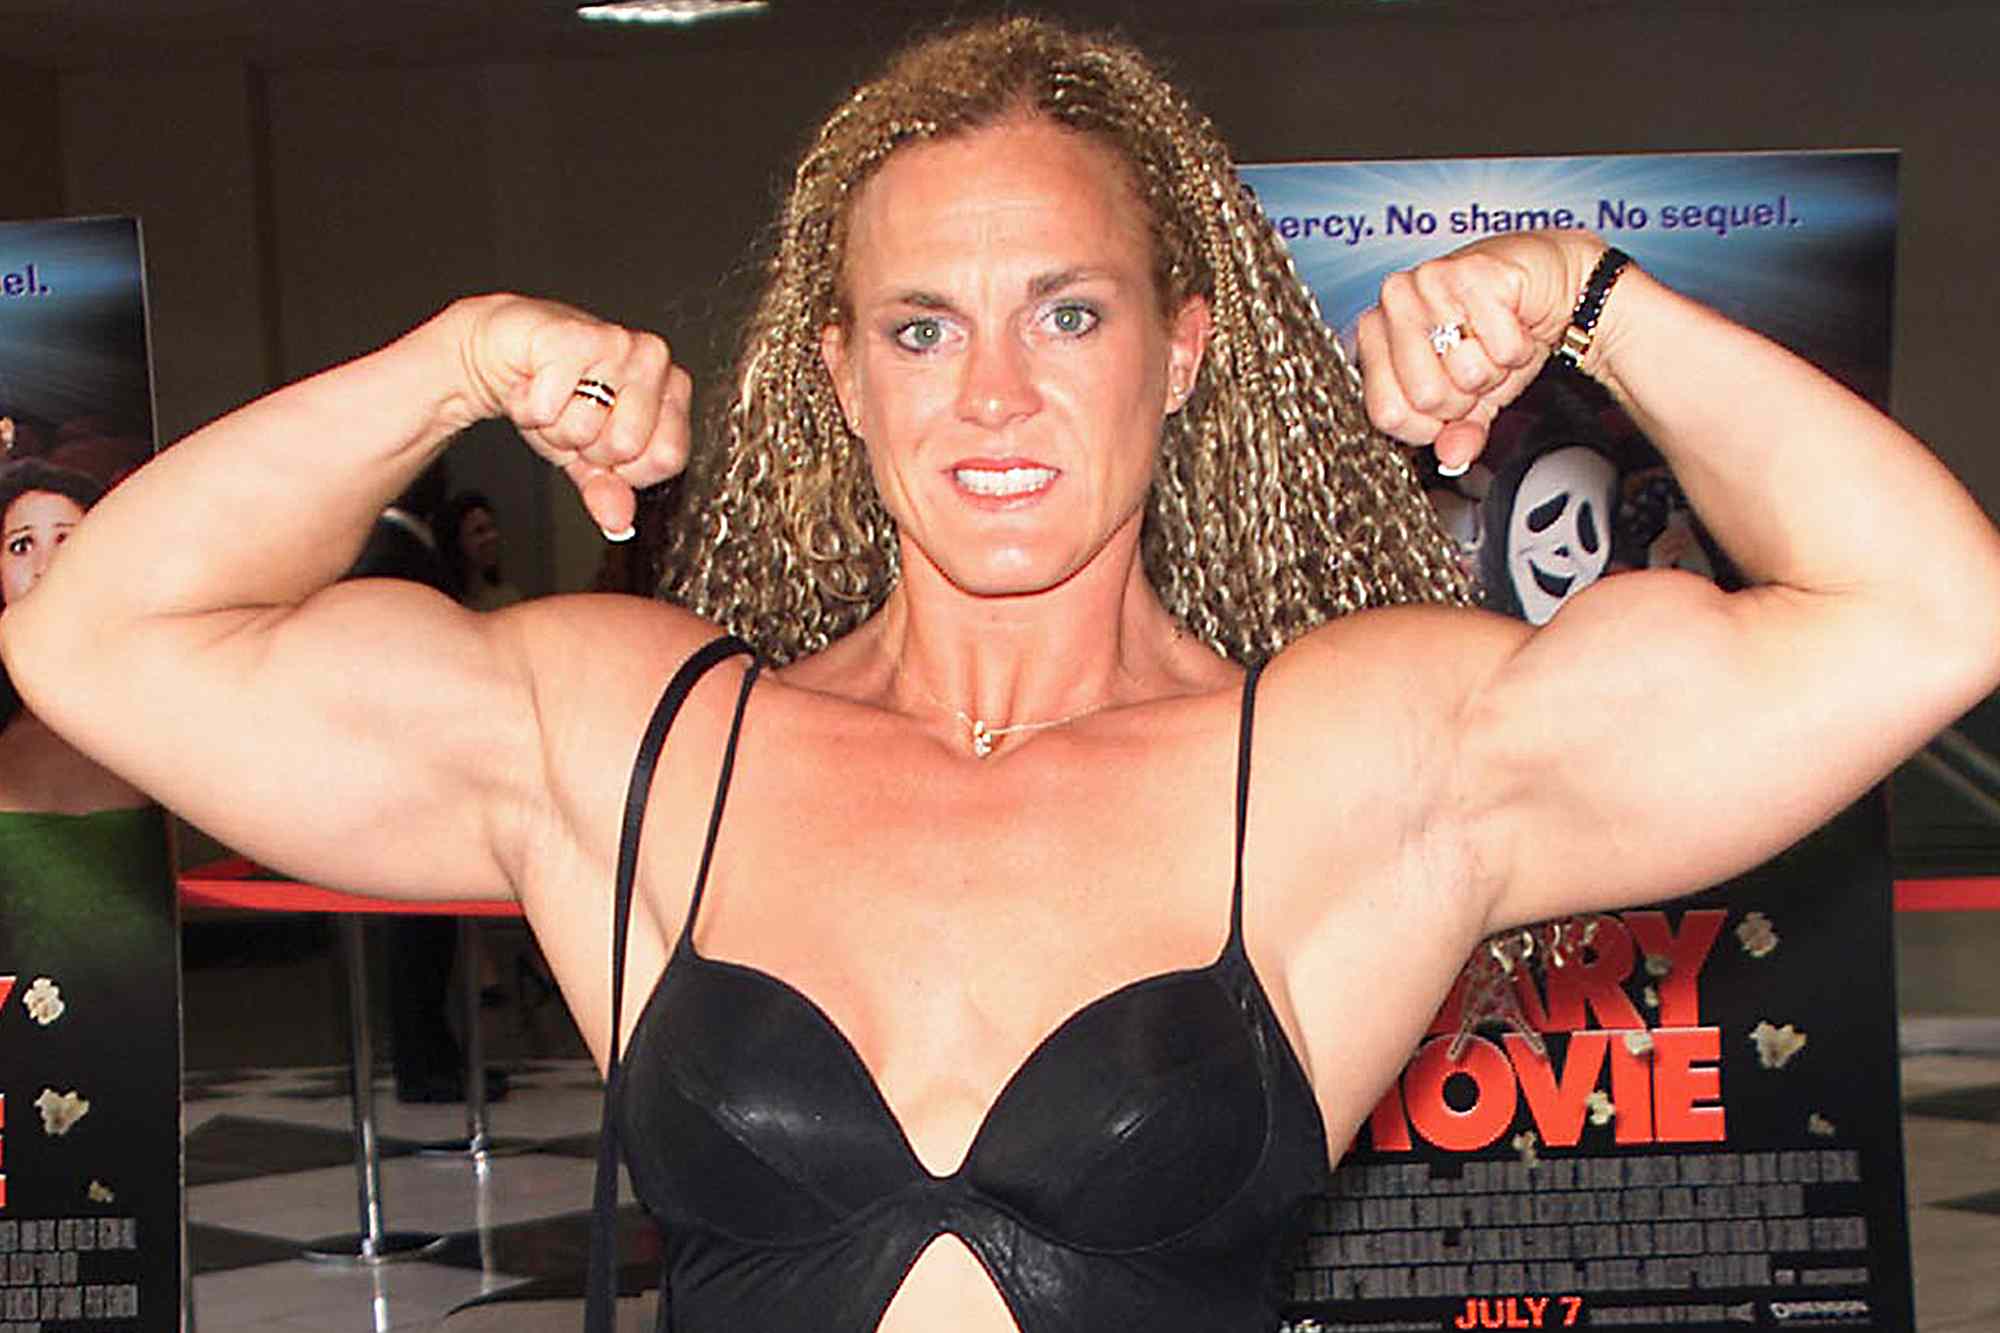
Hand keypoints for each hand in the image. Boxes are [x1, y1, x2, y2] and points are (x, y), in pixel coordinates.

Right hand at [450, 295, 691, 537]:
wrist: (504, 352)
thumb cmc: (556, 395)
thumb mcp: (587, 455)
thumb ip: (608, 490)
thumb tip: (618, 522)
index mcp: (672, 391)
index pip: (668, 457)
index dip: (626, 467)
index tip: (605, 444)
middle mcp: (653, 361)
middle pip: (625, 446)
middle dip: (585, 444)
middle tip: (573, 415)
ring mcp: (619, 343)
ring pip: (585, 427)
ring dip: (553, 424)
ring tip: (553, 397)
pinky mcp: (576, 335)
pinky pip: (549, 404)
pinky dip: (529, 405)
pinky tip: (533, 382)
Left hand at [1355, 230, 1602, 472]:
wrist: (1547, 283)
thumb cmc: (1497, 331)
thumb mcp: (1472, 395)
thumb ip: (1457, 431)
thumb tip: (1452, 457)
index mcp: (1375, 334)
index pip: (1387, 413)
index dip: (1429, 424)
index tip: (1448, 402)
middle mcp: (1393, 302)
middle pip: (1427, 396)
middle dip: (1466, 395)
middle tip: (1477, 365)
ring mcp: (1428, 281)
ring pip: (1467, 372)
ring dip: (1497, 368)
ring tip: (1494, 340)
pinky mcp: (1472, 270)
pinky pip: (1502, 346)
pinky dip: (1519, 345)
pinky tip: (1514, 321)